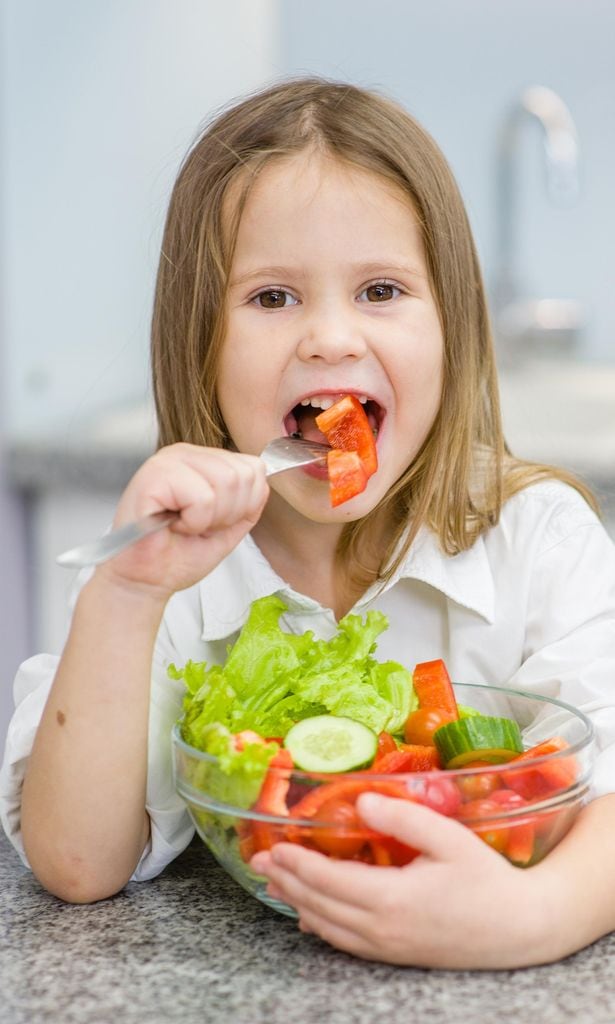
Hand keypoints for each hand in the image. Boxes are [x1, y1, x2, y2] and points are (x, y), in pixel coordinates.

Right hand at [97, 443, 268, 595]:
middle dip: (227, 514)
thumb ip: (250, 501)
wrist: (146, 580)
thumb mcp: (229, 526)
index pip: (253, 468)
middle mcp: (186, 453)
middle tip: (196, 526)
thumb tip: (263, 479)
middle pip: (243, 475)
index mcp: (203, 460)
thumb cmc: (179, 554)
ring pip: (226, 482)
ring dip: (209, 518)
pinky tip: (171, 525)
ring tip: (183, 525)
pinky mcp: (153, 476)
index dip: (242, 506)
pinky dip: (193, 522)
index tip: (213, 522)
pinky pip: (201, 497)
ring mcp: (168, 461)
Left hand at [251, 794, 554, 968]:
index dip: (297, 862)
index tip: (272, 845)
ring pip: (328, 927)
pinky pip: (346, 943)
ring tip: (275, 882)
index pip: (328, 880)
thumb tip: (363, 800)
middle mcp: (382, 929)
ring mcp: (388, 947)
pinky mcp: (397, 954)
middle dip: (286, 880)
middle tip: (258, 859)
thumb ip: (403, 818)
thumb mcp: (449, 838)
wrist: (521, 930)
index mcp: (392, 899)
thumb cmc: (488, 880)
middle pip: (319, 904)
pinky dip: (321, 926)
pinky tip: (310, 918)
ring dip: (297, 902)